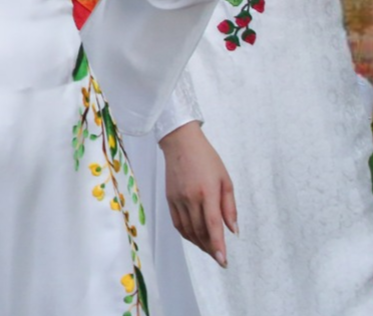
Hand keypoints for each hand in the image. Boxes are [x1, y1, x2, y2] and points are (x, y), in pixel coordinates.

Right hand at [161, 122, 236, 266]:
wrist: (180, 143)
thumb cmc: (207, 159)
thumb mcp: (226, 180)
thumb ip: (230, 206)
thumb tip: (233, 230)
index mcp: (207, 192)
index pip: (212, 225)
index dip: (218, 245)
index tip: (223, 260)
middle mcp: (190, 198)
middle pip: (199, 231)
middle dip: (210, 248)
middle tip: (220, 258)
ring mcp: (177, 199)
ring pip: (188, 230)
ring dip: (199, 244)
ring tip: (209, 250)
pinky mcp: (169, 198)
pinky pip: (177, 223)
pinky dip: (186, 234)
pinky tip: (194, 238)